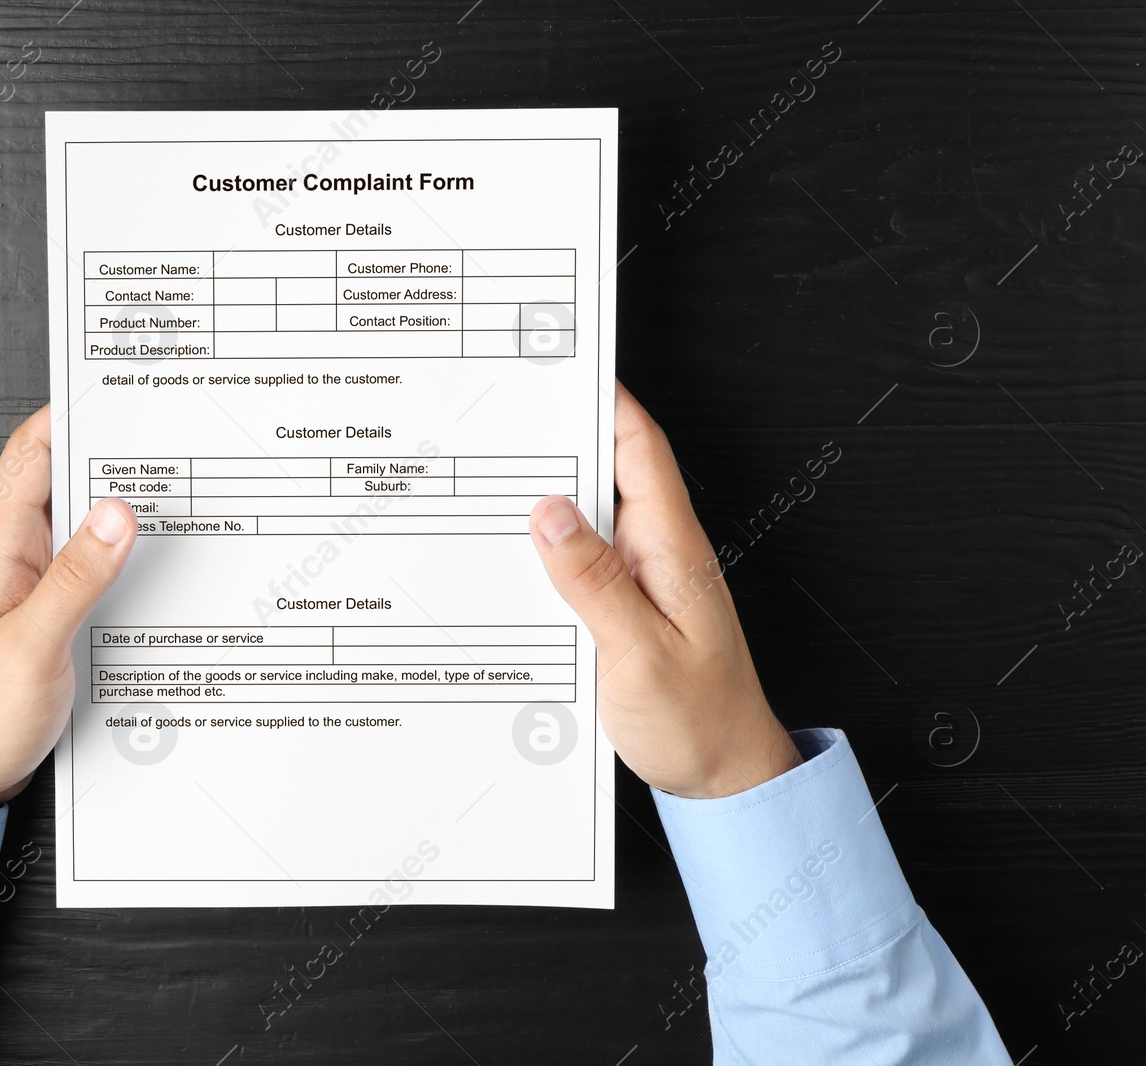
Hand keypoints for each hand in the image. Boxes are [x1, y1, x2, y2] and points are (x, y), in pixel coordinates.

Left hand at [0, 406, 137, 809]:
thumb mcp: (32, 644)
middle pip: (63, 482)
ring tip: (174, 496)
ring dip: (120, 512)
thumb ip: (76, 577)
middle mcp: (9, 558)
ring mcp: (27, 588)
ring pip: (80, 528)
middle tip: (169, 438)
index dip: (71, 413)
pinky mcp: (45, 619)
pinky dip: (119, 560)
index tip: (120, 392)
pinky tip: (150, 568)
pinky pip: (86, 572)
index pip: (31, 453)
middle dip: (112, 456)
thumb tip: (117, 512)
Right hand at [528, 383, 800, 798]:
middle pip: (610, 473)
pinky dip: (549, 550)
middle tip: (505, 413)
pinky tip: (515, 556)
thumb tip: (550, 515)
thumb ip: (592, 582)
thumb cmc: (699, 721)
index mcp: (672, 549)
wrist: (725, 777)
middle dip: (562, 439)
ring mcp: (643, 581)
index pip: (640, 451)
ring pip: (589, 519)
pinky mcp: (626, 611)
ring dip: (548, 496)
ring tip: (492, 477)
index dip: (606, 401)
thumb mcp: (639, 653)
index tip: (563, 366)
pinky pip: (583, 564)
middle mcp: (659, 554)